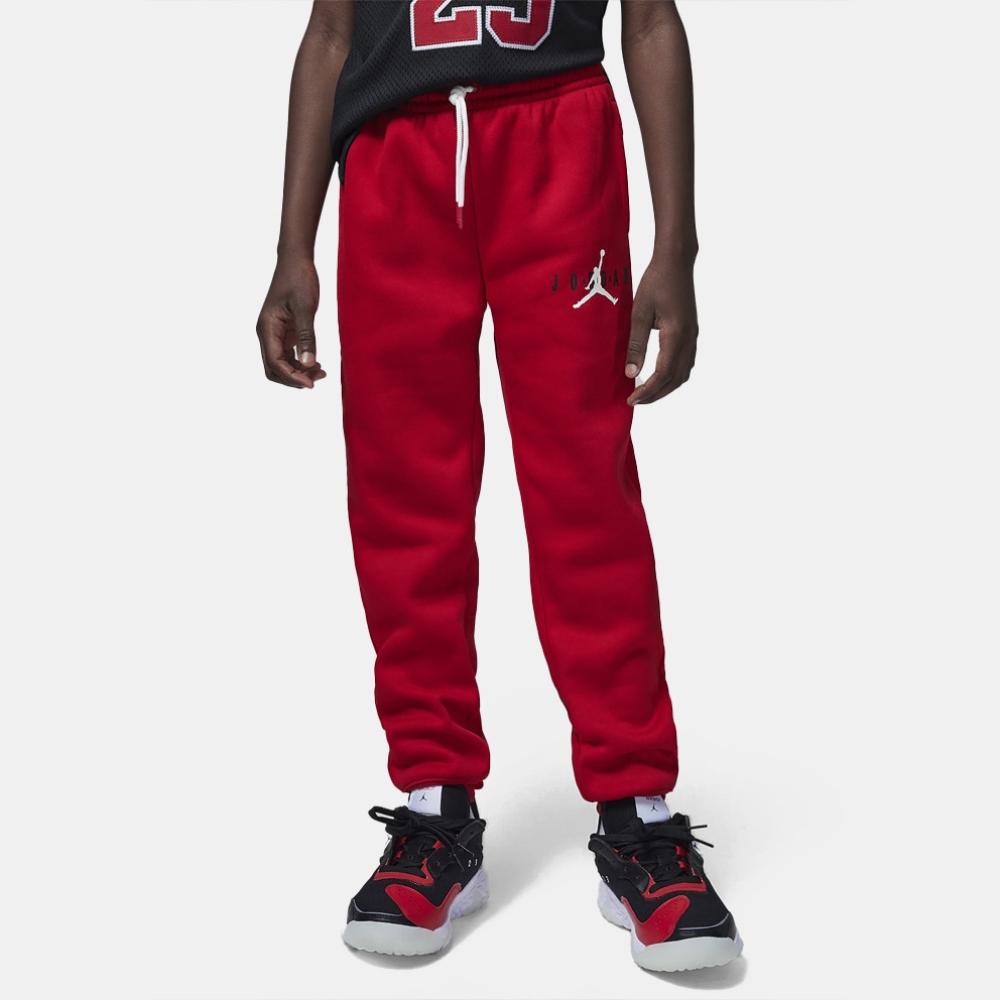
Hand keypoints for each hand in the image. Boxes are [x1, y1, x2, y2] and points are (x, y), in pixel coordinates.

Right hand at [256, 253, 326, 388]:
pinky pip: (288, 355)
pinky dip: (300, 363)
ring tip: (322, 372)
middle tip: (318, 379)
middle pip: (274, 369)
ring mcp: (274, 333)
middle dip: (294, 378)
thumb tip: (309, 363)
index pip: (275, 363)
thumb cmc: (299, 279)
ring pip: (281, 364)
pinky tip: (317, 364)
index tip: (312, 384)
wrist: (296, 260)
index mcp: (267, 328)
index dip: (293, 377)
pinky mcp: (283, 331)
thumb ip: (307, 337)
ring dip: (299, 372)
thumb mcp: (305, 308)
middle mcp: (266, 333)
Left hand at [625, 258, 698, 405]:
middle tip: (636, 401)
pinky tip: (657, 375)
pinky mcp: (690, 332)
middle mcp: (689, 339)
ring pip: (683, 373)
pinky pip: (685, 362)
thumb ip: (635, 344)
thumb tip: (630, 373)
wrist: (676, 262)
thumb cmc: (656, 282)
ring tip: (645, 392)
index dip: (648, 390)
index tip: (632, 400)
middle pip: (676, 379)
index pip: (663, 373)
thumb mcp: (639, 312)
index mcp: (676, 334)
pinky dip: (672, 375)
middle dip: (656, 394)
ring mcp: (692, 336)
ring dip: (665, 387)